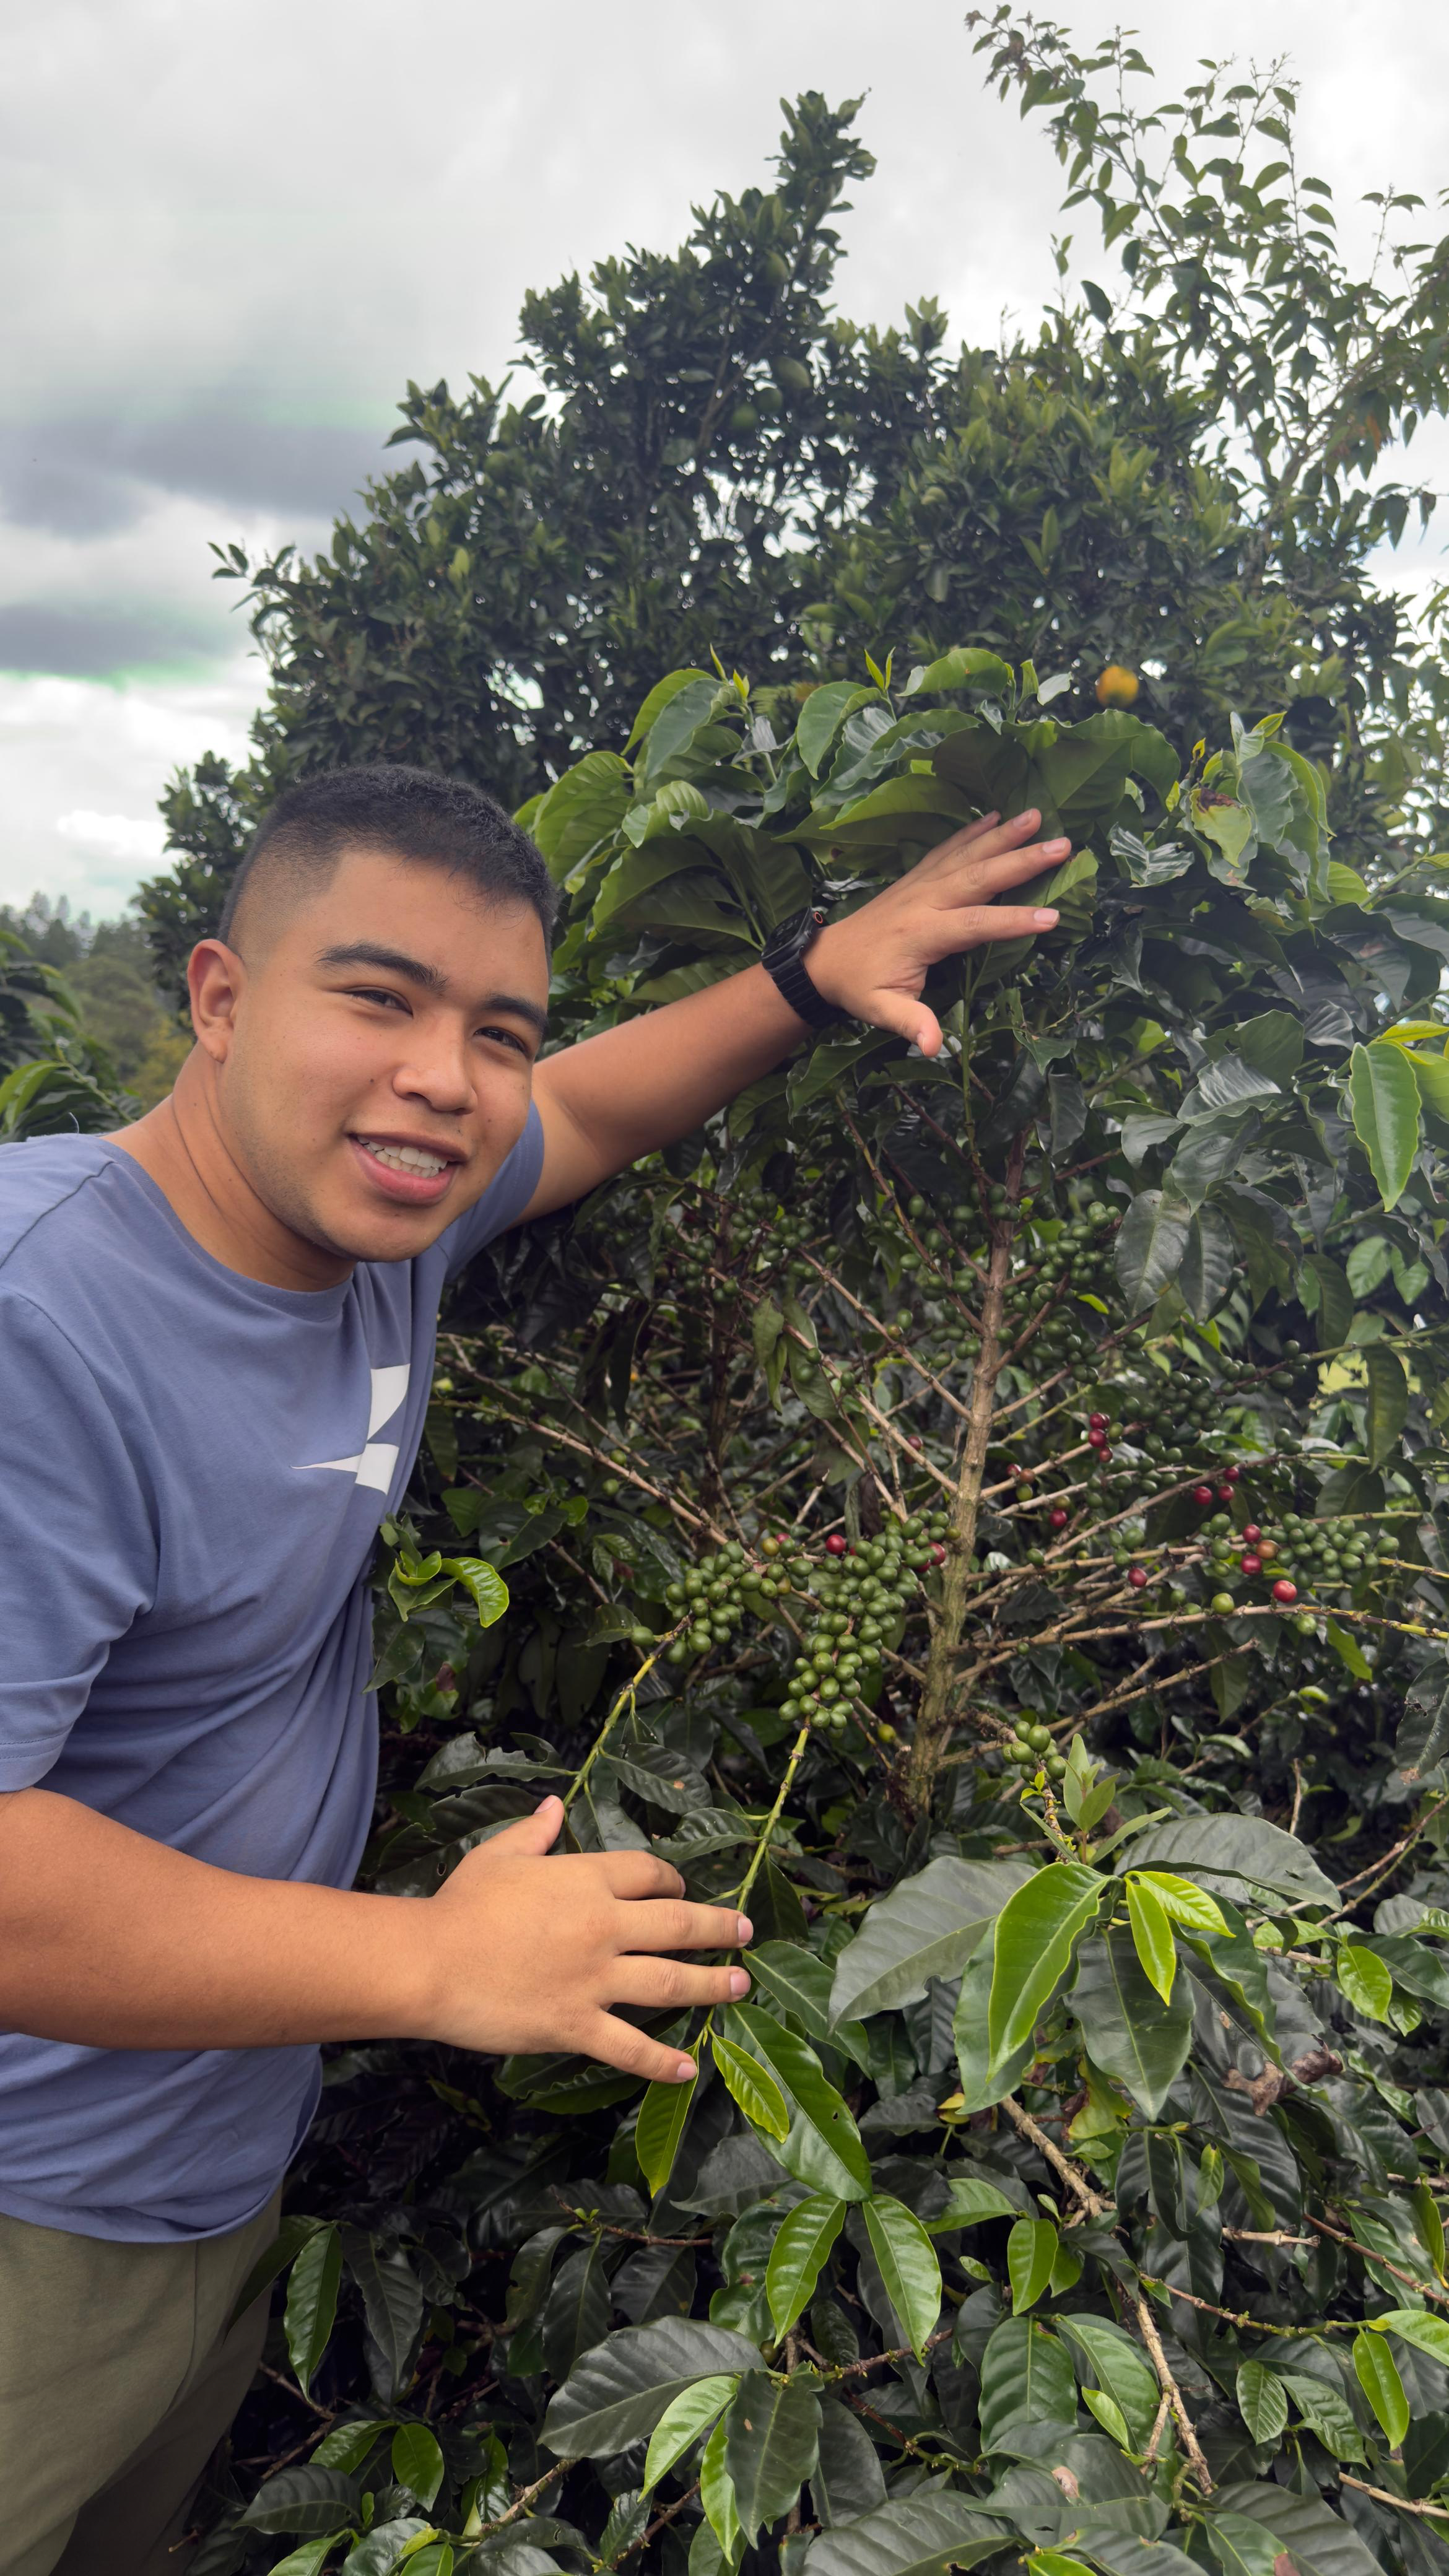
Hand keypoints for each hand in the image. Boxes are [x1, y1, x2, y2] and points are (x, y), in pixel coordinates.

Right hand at [411, 1795, 751, 2079]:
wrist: (428, 1961)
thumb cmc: (460, 1905)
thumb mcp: (498, 1855)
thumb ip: (534, 1832)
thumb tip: (554, 1805)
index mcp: (584, 1879)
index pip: (648, 1874)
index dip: (671, 1881)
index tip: (682, 1890)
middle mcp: (601, 1926)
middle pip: (676, 1923)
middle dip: (717, 1927)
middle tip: (745, 1932)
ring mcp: (593, 1979)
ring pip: (668, 1982)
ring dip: (710, 1985)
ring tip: (739, 1985)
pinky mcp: (575, 2024)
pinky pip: (628, 2047)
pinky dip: (660, 2061)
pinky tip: (687, 2068)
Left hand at [805, 807, 1070, 1053]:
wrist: (825, 959)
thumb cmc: (859, 987)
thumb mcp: (880, 1011)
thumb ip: (911, 1023)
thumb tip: (935, 1046)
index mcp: (921, 934)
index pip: (975, 924)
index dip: (1013, 921)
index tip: (1053, 917)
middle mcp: (924, 901)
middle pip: (978, 876)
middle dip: (1021, 861)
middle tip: (1063, 845)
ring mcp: (920, 883)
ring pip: (966, 854)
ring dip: (1003, 835)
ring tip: (1037, 815)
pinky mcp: (916, 877)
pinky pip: (948, 848)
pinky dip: (973, 831)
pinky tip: (997, 816)